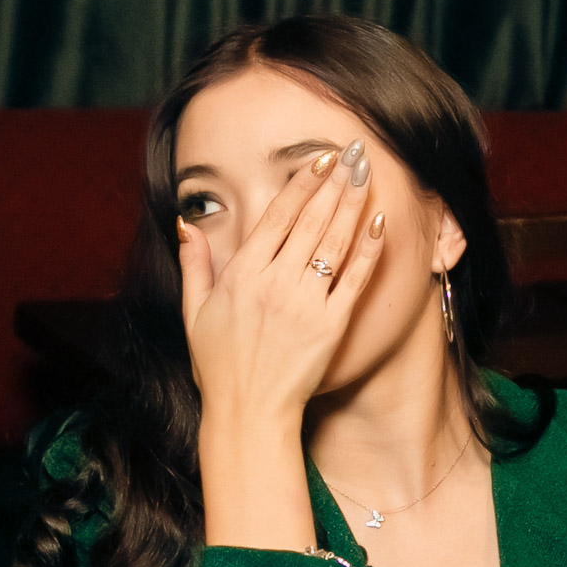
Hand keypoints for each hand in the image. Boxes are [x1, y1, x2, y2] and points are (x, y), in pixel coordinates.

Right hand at [178, 140, 385, 423]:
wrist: (249, 413)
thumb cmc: (220, 367)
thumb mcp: (194, 313)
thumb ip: (195, 266)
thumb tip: (187, 225)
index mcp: (241, 276)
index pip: (276, 218)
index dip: (301, 185)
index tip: (319, 160)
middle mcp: (274, 284)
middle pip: (310, 222)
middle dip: (333, 184)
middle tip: (353, 153)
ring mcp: (305, 304)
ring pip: (333, 244)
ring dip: (352, 205)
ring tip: (367, 174)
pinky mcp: (331, 326)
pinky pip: (353, 280)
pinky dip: (367, 250)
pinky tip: (379, 223)